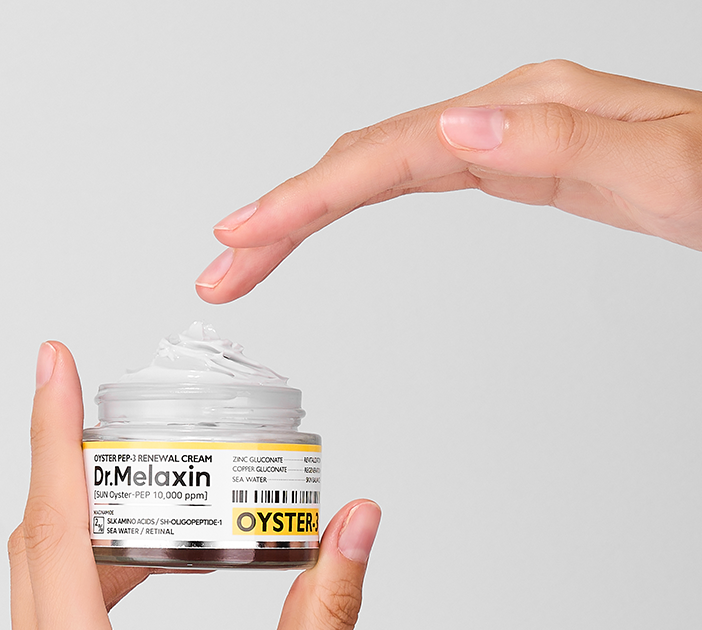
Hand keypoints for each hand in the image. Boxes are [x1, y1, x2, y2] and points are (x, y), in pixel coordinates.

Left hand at [6, 342, 380, 629]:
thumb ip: (324, 612)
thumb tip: (355, 523)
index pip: (55, 533)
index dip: (54, 437)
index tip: (52, 365)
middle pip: (35, 556)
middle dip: (72, 478)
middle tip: (123, 426)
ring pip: (39, 600)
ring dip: (85, 540)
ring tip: (154, 504)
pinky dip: (89, 593)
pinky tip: (145, 580)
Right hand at [196, 60, 701, 301]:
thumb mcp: (666, 171)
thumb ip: (562, 146)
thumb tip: (455, 130)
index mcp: (526, 113)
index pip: (389, 156)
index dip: (307, 198)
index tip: (244, 234)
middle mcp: (505, 118)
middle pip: (364, 160)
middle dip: (284, 215)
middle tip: (224, 266)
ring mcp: (505, 138)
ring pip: (379, 168)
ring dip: (306, 212)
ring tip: (253, 252)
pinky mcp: (512, 163)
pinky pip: (411, 178)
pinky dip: (358, 201)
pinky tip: (334, 215)